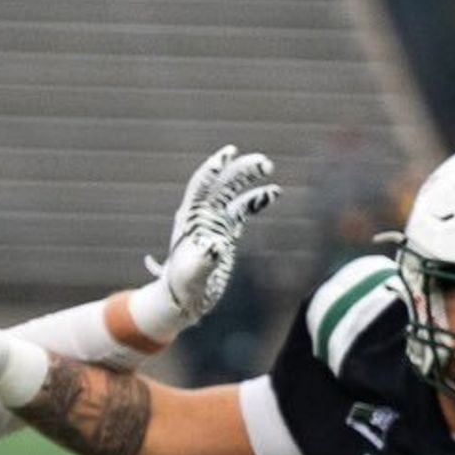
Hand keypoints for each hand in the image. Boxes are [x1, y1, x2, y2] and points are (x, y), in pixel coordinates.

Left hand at [135, 144, 279, 337]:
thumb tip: (216, 247)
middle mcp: (201, 216)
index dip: (215, 168)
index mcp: (190, 218)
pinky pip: (243, 210)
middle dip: (240, 170)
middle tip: (263, 162)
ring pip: (233, 193)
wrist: (181, 300)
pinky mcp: (226, 234)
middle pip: (222, 184)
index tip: (230, 153)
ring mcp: (214, 223)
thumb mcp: (192, 276)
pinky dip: (257, 200)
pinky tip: (273, 192)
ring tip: (268, 168)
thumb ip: (203, 261)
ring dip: (249, 178)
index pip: (202, 185)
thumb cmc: (183, 288)